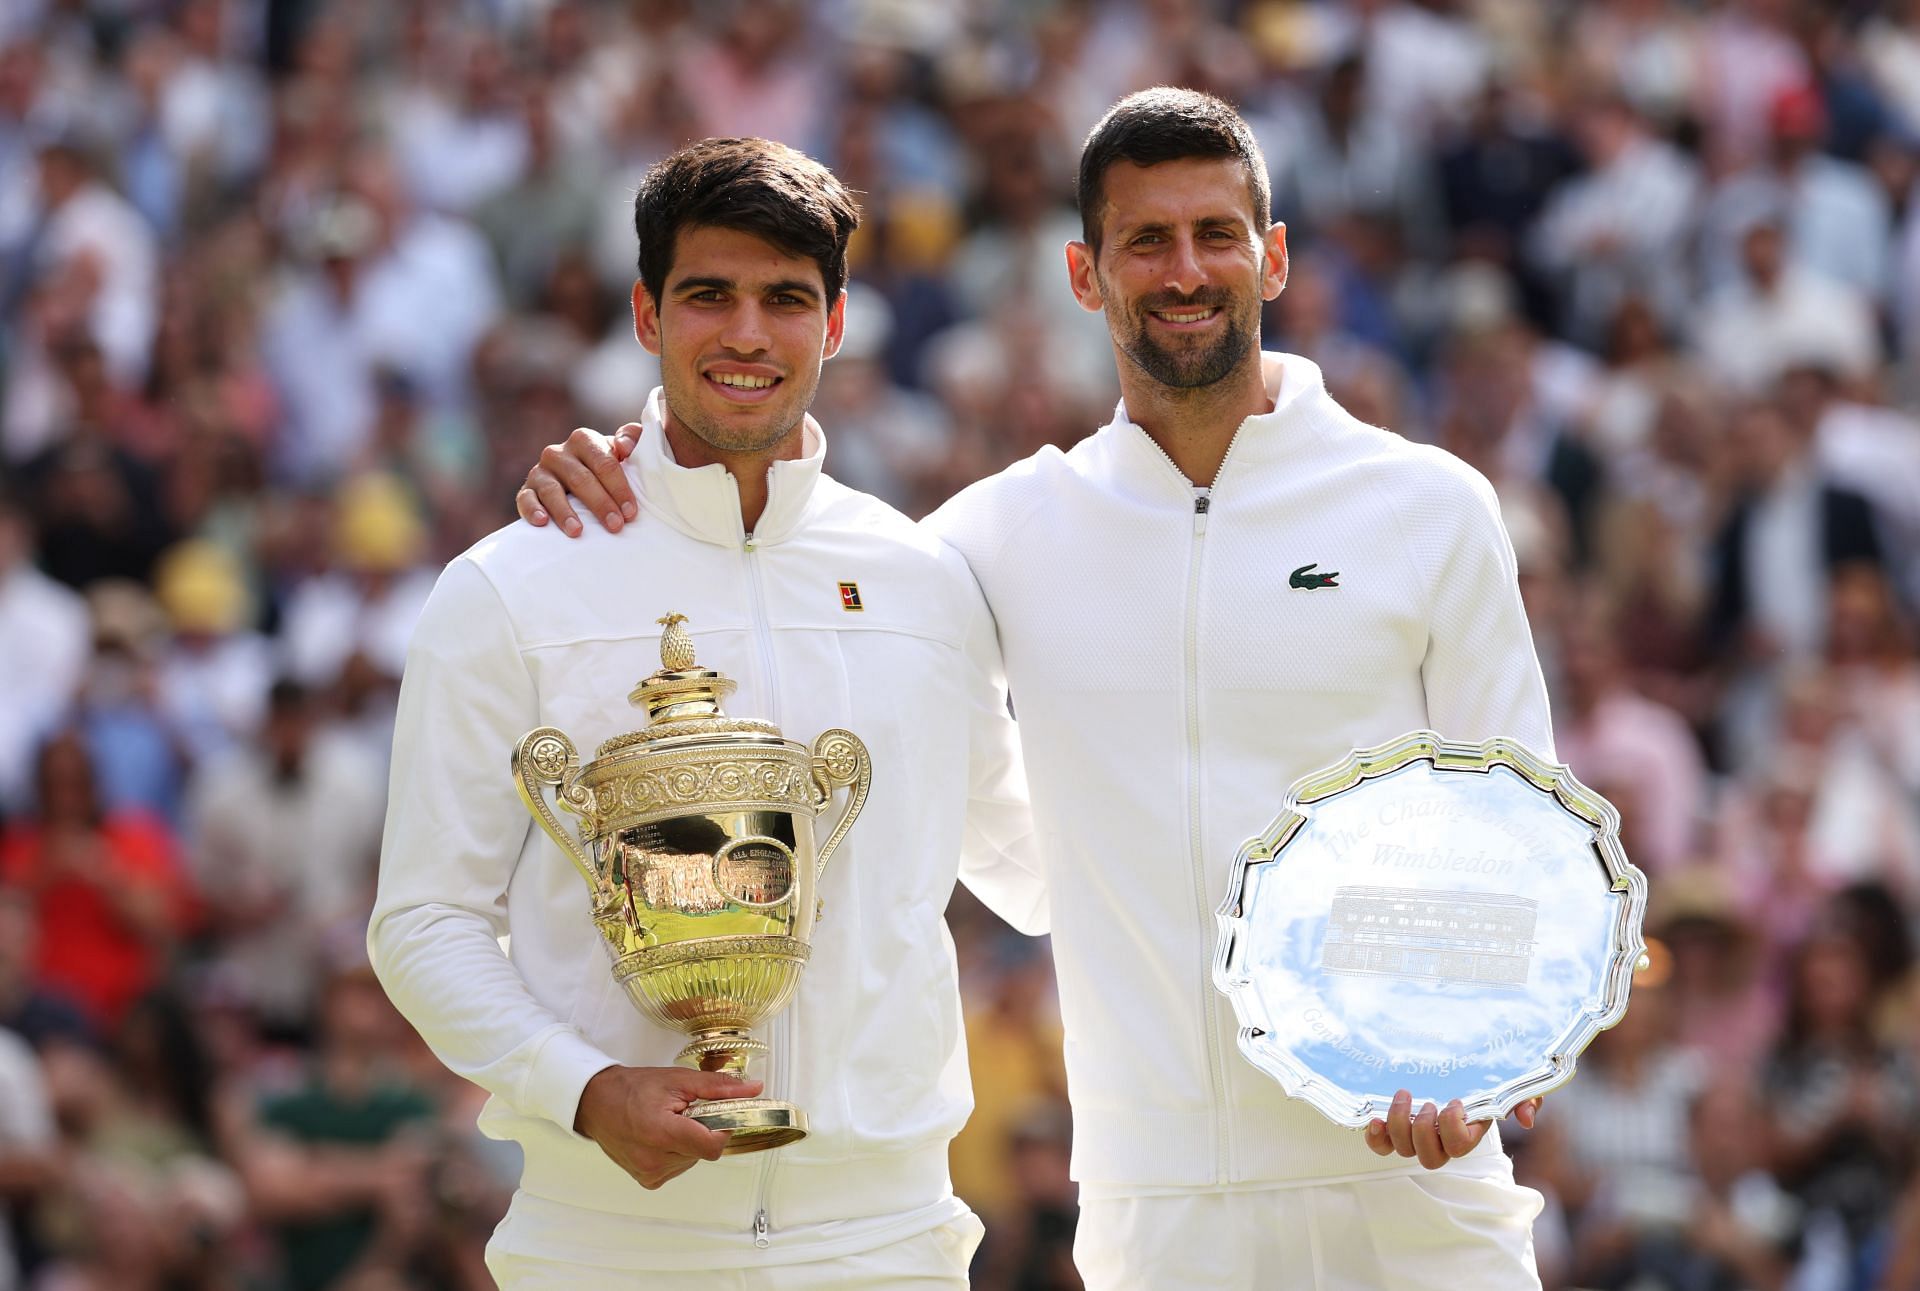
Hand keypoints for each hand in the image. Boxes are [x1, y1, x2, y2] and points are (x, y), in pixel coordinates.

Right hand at [516, 425, 641, 536]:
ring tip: (578, 532)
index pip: (604, 463)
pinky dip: (532, 510)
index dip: (619, 488)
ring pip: (552, 490)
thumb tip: (623, 447)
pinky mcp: (527, 490)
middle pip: (581, 478)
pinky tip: (543, 522)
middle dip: (600, 504)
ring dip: (565, 512)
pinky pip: (525, 499)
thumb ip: (633, 438)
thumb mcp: (625, 451)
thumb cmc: (608, 469)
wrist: (580, 484)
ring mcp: (540, 472)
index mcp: (584, 440)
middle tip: (615, 526)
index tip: (631, 512)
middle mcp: (559, 453)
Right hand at [573, 1064, 761, 1189]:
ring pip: (693, 1159)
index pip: (713, 1146)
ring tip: (666, 1122)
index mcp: (662, 1133)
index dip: (720, 1128)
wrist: (597, 1103)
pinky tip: (659, 1137)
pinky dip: (676, 1152)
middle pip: (704, 1151)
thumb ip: (718, 1088)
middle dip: (701, 1130)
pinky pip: (678, 1167)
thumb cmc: (632, 1089)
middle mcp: (655, 1160)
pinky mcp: (648, 1180)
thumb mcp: (678, 1080)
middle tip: (682, 1111)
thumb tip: (752, 1090)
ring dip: (688, 1141)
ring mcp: (650, 1173)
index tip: (713, 1113)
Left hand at [1364, 1090, 1541, 1169]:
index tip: (1455, 1101)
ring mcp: (1418, 1136)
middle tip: (1428, 1103)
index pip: (1459, 1147)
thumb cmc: (1486, 1078)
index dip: (1453, 1128)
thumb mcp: (1510, 1085)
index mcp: (1469, 1132)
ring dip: (1400, 1124)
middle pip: (1429, 1157)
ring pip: (1405, 1150)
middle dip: (1424, 1130)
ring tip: (1405, 1096)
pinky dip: (1376, 1137)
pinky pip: (1382, 1146)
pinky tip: (1376, 1119)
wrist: (1461, 1066)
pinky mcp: (1396, 1129)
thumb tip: (1526, 1119)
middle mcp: (1442, 1141)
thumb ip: (1525, 1099)